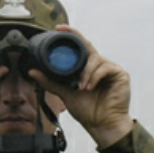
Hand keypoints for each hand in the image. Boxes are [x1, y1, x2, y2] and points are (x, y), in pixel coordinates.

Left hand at [28, 25, 133, 147]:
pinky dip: (95, 76)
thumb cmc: (87, 111)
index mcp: (88, 68)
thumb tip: (32, 72)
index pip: (81, 47)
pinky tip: (89, 87)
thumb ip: (51, 82)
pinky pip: (105, 67)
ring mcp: (111, 69)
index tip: (59, 28)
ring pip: (95, 59)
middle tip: (66, 52)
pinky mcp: (121, 74)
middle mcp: (100, 65)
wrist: (102, 125)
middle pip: (88, 49)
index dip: (72, 35)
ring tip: (81, 87)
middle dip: (77, 51)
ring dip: (85, 73)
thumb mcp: (65, 93)